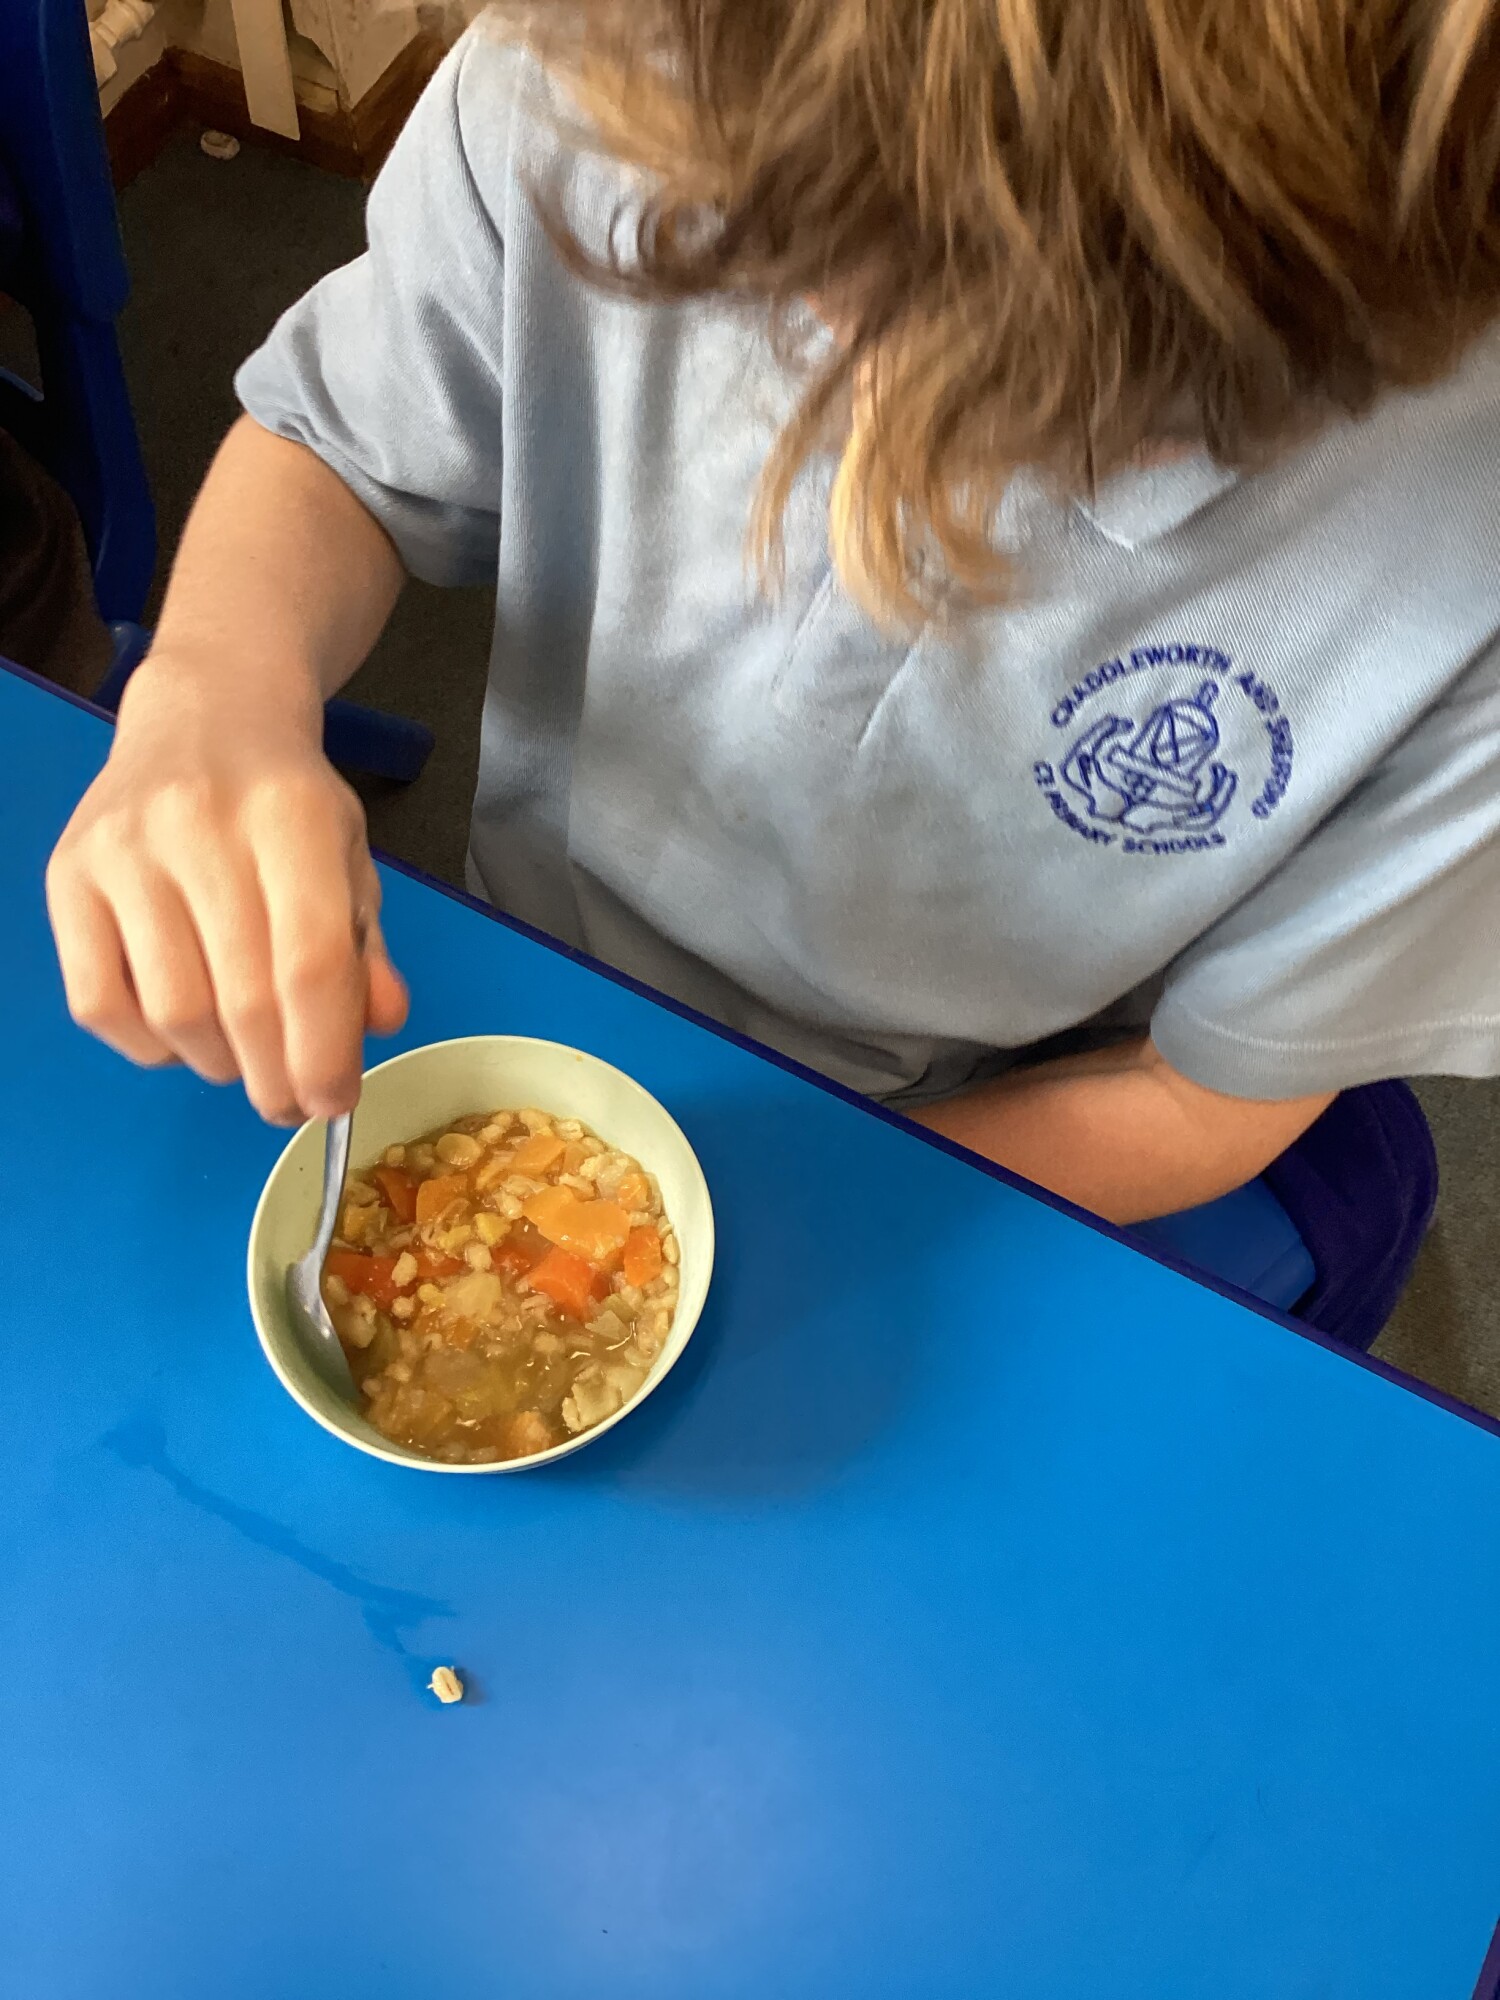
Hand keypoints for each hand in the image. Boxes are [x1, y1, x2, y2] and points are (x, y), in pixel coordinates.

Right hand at [46, 659, 407, 1123]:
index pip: (309, 963)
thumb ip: (366, 948)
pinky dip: (150, 1046)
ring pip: (174, 1014)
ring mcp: (122, 852)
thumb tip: (380, 1024)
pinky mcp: (65, 877)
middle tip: (293, 1101)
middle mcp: (198, 826)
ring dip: (219, 1064)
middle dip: (276, 1077)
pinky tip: (184, 1033)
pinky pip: (100, 1005)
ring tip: (245, 1057)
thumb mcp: (348, 859)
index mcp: (290, 816)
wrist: (202, 719)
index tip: (335, 1102)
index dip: (325, 1052)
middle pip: (243, 1000)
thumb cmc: (286, 802)